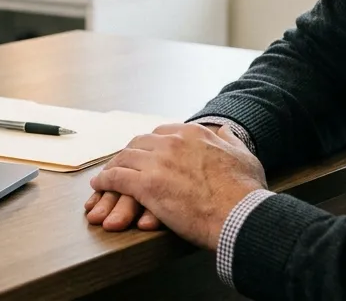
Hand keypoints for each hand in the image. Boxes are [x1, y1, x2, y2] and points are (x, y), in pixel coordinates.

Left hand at [88, 123, 266, 250]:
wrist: (241, 215)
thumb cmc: (246, 192)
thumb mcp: (244, 156)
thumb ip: (229, 140)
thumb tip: (224, 130)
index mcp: (194, 134)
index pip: (163, 132)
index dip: (152, 144)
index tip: (147, 152)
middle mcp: (173, 142)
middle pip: (140, 142)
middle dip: (129, 153)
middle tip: (122, 163)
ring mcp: (158, 162)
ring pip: (125, 157)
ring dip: (113, 165)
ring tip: (105, 174)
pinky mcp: (147, 185)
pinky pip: (117, 177)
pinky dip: (105, 180)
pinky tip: (99, 185)